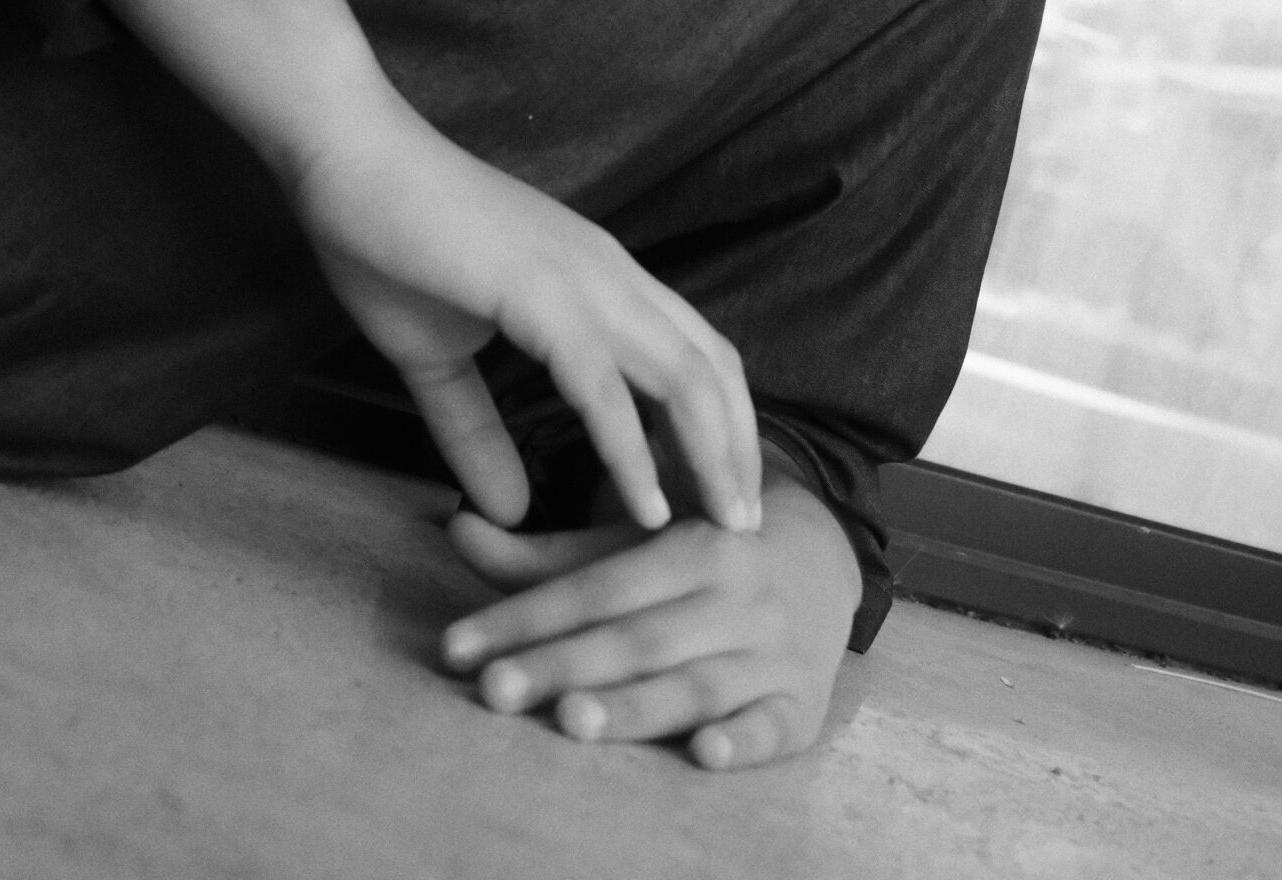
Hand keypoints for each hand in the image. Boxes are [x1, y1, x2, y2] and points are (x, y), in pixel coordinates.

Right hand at [289, 100, 761, 539]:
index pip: (694, 352)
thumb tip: (508, 511)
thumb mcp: (435, 354)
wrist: (347, 156)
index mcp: (597, 276)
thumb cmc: (387, 239)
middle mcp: (609, 273)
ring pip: (683, 377)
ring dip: (712, 458)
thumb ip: (476, 431)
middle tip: (745, 529)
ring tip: (724, 528)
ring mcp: (581, 279)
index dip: (721, 424)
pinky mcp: (539, 294)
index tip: (723, 497)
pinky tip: (644, 508)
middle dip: (740, 452)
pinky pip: (604, 387)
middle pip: (713, 368)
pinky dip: (632, 453)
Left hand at [439, 466, 861, 769]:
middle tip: (494, 690)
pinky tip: (704, 754)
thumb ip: (545, 554)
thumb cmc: (700, 556)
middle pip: (637, 638)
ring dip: (635, 706)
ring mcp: (773, 651)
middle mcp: (735, 593)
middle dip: (562, 666)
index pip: (597, 586)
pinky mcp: (804, 705)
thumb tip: (455, 528)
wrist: (825, 552)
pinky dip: (743, 742)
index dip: (526, 617)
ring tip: (571, 720)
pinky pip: (775, 727)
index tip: (460, 647)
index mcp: (692, 541)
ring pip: (696, 684)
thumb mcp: (634, 541)